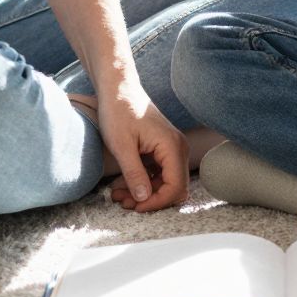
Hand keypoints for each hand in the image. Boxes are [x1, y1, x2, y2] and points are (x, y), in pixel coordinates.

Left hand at [97, 88, 190, 211]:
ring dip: (145, 193)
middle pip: (174, 188)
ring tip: (118, 195)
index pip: (175, 187)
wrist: (118, 89)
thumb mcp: (122, 146)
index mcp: (172, 146)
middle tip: (123, 202)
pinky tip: (123, 185)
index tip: (135, 206)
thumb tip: (143, 199)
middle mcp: (178, 148)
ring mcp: (172, 148)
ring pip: (166, 183)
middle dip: (150, 200)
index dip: (156, 202)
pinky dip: (144, 182)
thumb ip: (134, 174)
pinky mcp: (164, 149)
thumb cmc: (118, 112)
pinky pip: (160, 174)